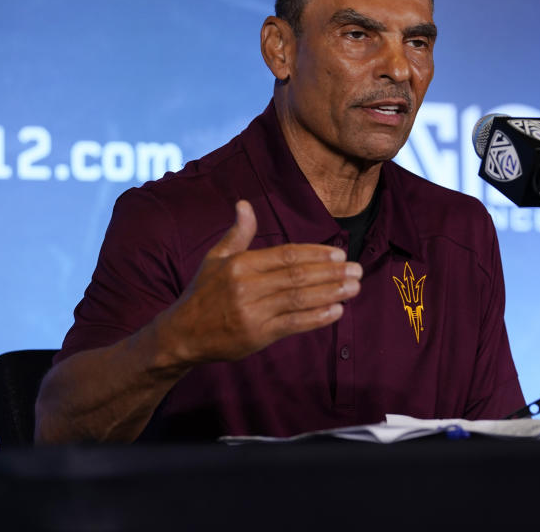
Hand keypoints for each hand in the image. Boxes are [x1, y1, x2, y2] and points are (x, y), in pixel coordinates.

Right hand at [156, 200, 361, 365]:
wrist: (182, 334)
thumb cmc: (203, 293)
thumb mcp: (215, 258)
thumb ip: (238, 234)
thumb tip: (244, 204)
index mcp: (240, 264)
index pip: (286, 255)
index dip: (316, 254)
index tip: (339, 254)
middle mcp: (247, 287)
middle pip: (298, 276)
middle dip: (331, 273)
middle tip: (357, 270)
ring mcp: (252, 312)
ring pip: (300, 299)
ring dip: (331, 293)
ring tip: (354, 287)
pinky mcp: (257, 336)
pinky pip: (294, 324)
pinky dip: (317, 317)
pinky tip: (337, 310)